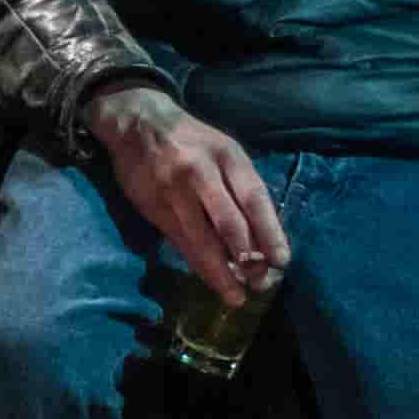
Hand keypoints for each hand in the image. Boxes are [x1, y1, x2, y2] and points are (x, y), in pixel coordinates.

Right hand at [86, 84, 288, 304]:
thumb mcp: (223, 152)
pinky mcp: (152, 206)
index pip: (254, 198)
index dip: (270, 232)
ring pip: (201, 238)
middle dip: (247, 257)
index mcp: (227, 156)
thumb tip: (263, 238)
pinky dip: (197, 263)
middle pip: (229, 222)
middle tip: (260, 283)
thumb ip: (241, 188)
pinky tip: (210, 277)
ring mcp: (173, 190)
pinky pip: (179, 241)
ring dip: (220, 271)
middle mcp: (200, 172)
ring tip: (235, 295)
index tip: (282, 261)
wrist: (137, 123)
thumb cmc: (192, 142)